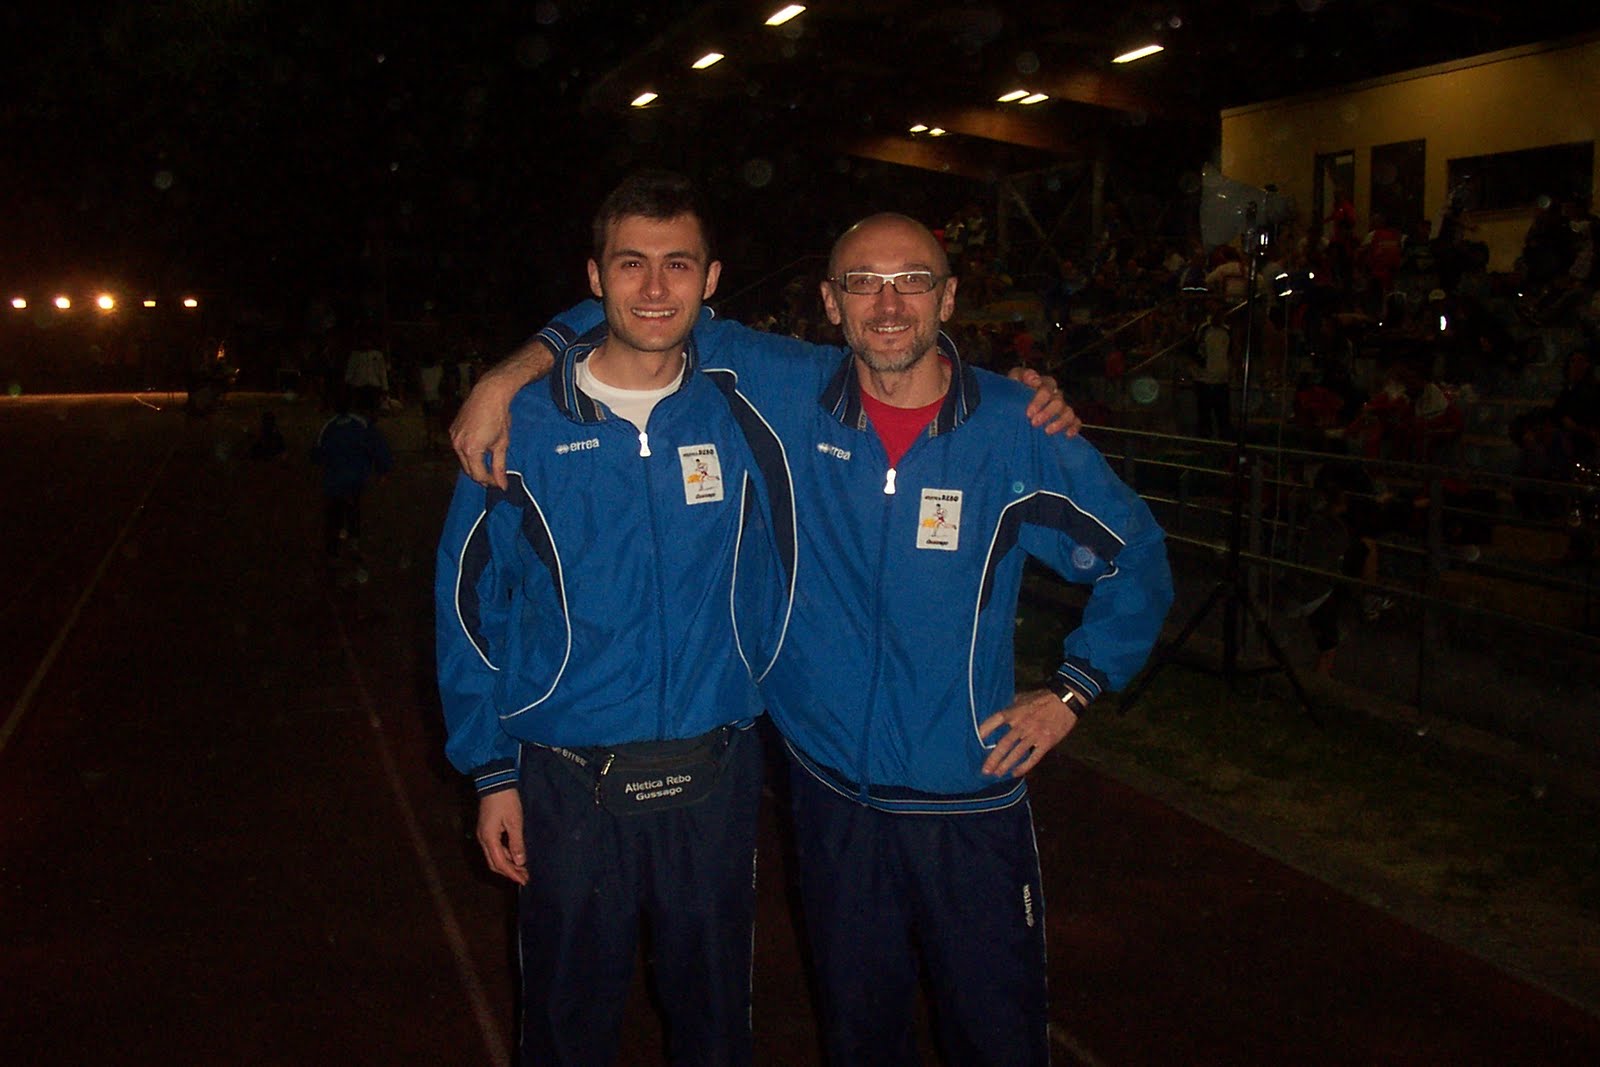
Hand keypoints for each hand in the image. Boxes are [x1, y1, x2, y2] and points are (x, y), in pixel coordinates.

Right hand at [450, 342, 552, 487]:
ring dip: (474, 464)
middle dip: (481, 475)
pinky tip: (479, 451)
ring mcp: (453, 437)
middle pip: (468, 470)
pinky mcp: (452, 430)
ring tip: (487, 465)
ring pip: (463, 460)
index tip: (500, 482)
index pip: (478, 475)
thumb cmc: (499, 418)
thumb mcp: (502, 444)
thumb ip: (499, 467)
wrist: (489, 394)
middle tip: (494, 477)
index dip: (490, 481)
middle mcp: (458, 445)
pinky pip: (459, 448)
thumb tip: (502, 485)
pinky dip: (468, 453)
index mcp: (471, 450)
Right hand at [476, 789, 527, 884]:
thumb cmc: (506, 801)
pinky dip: (505, 855)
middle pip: (494, 863)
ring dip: (507, 864)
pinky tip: (515, 855)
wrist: (495, 782)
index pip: (500, 863)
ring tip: (522, 868)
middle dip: (509, 872)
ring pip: (493, 856)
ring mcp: (483, 834)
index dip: (512, 873)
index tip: (524, 880)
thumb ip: (517, 843)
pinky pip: (494, 848)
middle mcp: (483, 839)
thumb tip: (520, 862)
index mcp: (489, 838)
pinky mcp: (486, 830)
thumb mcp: (515, 822)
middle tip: (524, 877)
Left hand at [979, 689, 1080, 778]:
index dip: (984, 731)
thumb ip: (1011, 706)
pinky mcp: (1046, 742)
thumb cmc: (1043, 698)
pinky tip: (1015, 773)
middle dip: (993, 758)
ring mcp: (1034, 735)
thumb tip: (999, 715)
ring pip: (1017, 753)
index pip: (995, 721)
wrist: (1066, 700)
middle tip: (985, 770)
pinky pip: (1033, 758)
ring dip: (1006, 765)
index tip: (976, 741)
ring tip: (997, 774)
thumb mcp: (1023, 697)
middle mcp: (1022, 725)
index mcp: (1015, 712)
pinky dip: (1024, 767)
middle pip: (1004, 744)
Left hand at [1009, 368, 1080, 436]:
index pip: (1047, 387)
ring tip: (1047, 431)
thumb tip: (1034, 379)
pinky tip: (1067, 435)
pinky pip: (1076, 422)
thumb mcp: (1012, 382)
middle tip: (1034, 423)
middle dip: (1047, 413)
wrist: (1010, 409)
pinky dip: (1074, 427)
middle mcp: (1055, 395)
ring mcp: (1062, 407)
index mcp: (1043, 384)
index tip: (1029, 413)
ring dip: (1060, 422)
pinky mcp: (1067, 420)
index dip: (1040, 399)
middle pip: (1058, 401)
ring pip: (1068, 412)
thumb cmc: (1012, 394)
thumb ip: (1020, 375)